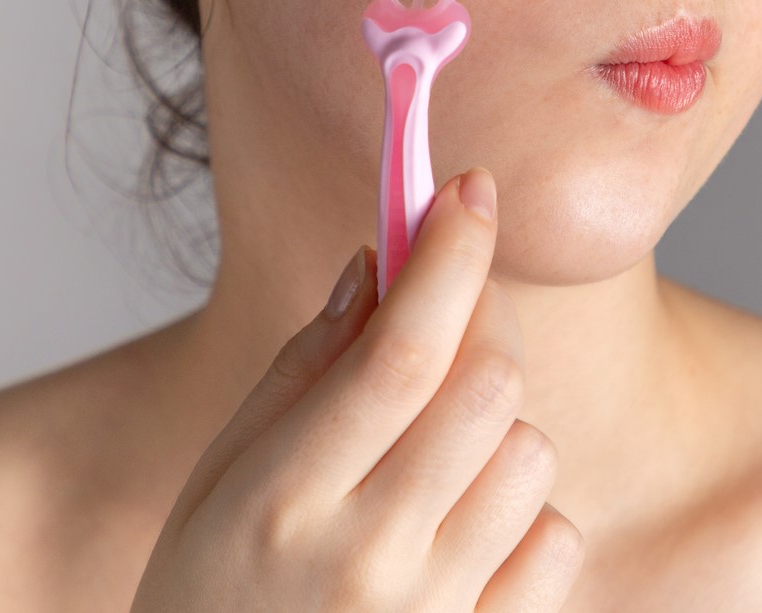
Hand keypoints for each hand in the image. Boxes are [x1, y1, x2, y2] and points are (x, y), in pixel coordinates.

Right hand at [130, 166, 582, 610]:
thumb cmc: (206, 605)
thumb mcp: (216, 484)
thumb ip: (300, 371)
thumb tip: (375, 264)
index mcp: (285, 500)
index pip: (403, 348)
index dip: (450, 252)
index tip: (471, 189)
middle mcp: (368, 559)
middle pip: (486, 387)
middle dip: (476, 327)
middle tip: (444, 320)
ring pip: (530, 453)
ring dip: (495, 427)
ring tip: (432, 458)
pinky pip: (556, 541)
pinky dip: (524, 516)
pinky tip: (461, 531)